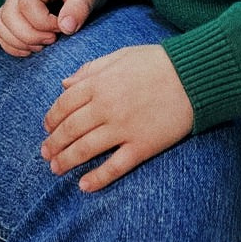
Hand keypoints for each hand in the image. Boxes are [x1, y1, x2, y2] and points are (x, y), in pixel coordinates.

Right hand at [0, 0, 113, 55]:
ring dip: (19, 41)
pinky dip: (12, 44)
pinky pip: (1, 30)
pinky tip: (32, 49)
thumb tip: (65, 27)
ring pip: (0, 23)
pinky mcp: (16, 12)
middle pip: (9, 15)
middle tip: (54, 40)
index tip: (63, 29)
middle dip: (30, 36)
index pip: (27, 4)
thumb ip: (82, 5)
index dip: (43, 23)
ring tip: (43, 45)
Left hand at [40, 43, 191, 191]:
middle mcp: (106, 107)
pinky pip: (114, 166)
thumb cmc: (159, 62)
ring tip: (55, 169)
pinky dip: (97, 178)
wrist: (195, 76)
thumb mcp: (120, 55)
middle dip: (54, 143)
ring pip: (86, 149)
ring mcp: (124, 128)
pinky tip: (84, 185)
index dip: (52, 118)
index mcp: (99, 83)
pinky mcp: (142, 146)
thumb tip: (65, 83)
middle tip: (45, 153)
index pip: (65, 104)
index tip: (46, 127)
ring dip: (67, 161)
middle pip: (70, 130)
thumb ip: (91, 69)